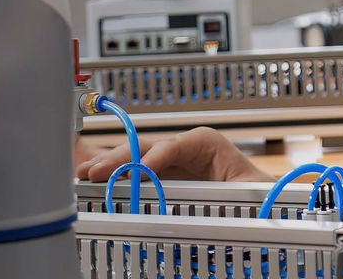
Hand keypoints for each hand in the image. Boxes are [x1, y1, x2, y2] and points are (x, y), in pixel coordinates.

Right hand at [76, 126, 275, 183]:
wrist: (256, 199)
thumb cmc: (257, 191)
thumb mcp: (254, 189)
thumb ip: (246, 191)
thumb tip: (240, 198)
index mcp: (207, 143)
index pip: (178, 144)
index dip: (159, 156)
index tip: (144, 169)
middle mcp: (183, 148)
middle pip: (148, 148)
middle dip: (122, 158)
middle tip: (97, 171)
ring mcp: (169, 162)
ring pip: (136, 159)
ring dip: (110, 166)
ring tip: (85, 173)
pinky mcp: (161, 176)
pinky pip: (135, 173)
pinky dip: (115, 177)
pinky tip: (95, 181)